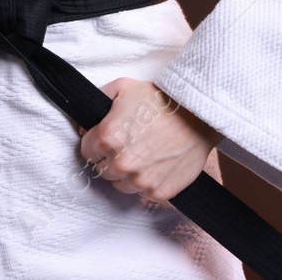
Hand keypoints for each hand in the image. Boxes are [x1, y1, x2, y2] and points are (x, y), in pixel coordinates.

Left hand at [73, 78, 223, 203]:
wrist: (199, 114)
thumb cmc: (161, 100)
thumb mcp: (122, 88)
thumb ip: (96, 102)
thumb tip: (82, 125)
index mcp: (107, 138)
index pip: (86, 151)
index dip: (95, 142)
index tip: (108, 137)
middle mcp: (121, 163)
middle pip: (101, 170)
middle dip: (109, 158)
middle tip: (127, 143)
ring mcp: (140, 180)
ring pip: (120, 185)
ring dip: (126, 173)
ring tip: (142, 154)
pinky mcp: (159, 192)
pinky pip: (142, 193)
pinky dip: (146, 181)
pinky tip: (155, 164)